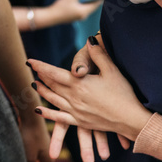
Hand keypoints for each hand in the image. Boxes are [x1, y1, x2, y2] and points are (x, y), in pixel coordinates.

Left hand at [20, 113, 52, 161]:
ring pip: (39, 160)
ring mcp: (43, 144)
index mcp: (49, 159)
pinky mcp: (37, 136)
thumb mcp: (28, 157)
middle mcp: (48, 152)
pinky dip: (30, 158)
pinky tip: (22, 156)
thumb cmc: (30, 135)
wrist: (31, 113)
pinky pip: (35, 152)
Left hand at [30, 38, 151, 161]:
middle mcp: (74, 98)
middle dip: (41, 76)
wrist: (131, 119)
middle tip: (33, 70)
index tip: (30, 61)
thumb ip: (98, 55)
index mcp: (80, 84)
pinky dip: (48, 114)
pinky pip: (59, 118)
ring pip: (53, 100)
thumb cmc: (124, 94)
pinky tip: (39, 111)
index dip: (41, 66)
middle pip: (52, 85)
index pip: (54, 73)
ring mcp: (76, 112)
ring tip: (34, 85)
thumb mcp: (112, 70)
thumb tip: (89, 39)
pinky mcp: (81, 122)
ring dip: (42, 92)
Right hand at [46, 0, 101, 25]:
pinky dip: (85, 5)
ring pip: (88, 9)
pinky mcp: (75, 17)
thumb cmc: (60, 7)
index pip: (96, 4)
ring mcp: (79, 17)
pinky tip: (85, 1)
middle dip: (96, 0)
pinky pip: (83, 10)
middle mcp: (83, 16)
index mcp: (84, 12)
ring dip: (90, 3)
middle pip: (92, 7)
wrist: (51, 17)